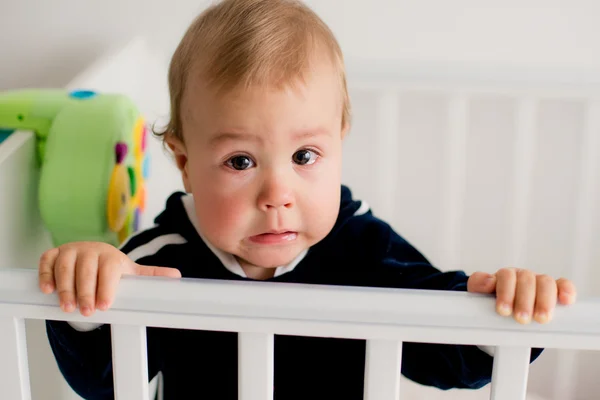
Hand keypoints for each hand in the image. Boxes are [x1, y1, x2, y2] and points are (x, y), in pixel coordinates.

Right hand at [38, 241, 180, 315]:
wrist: (93, 255)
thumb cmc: (112, 268)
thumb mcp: (131, 272)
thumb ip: (151, 276)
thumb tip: (178, 276)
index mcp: (110, 256)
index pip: (108, 270)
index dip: (106, 288)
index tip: (105, 305)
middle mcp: (90, 250)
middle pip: (85, 270)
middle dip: (84, 292)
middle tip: (85, 311)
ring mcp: (70, 250)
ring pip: (65, 267)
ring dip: (65, 287)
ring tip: (66, 307)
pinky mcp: (54, 254)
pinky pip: (46, 261)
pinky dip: (45, 274)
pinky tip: (47, 290)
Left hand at [467, 268, 576, 323]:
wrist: (502, 313)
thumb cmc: (491, 303)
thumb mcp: (478, 294)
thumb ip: (478, 285)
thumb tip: (489, 282)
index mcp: (505, 276)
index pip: (506, 276)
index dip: (505, 292)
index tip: (502, 311)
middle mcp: (523, 276)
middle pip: (527, 280)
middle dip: (524, 300)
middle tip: (521, 319)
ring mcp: (539, 282)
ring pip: (546, 282)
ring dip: (544, 300)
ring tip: (541, 318)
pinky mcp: (555, 291)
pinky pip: (563, 285)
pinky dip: (566, 290)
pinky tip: (566, 301)